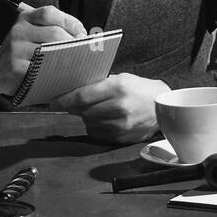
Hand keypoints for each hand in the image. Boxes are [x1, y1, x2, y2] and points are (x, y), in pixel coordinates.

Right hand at [0, 3, 86, 98]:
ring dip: (68, 57)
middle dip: (73, 42)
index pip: (50, 13)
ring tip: (77, 61)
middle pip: (54, 33)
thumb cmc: (22, 48)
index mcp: (25, 18)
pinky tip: (63, 73)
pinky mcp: (16, 68)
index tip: (82, 33)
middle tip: (84, 51)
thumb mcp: (32, 31)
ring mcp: (16, 49)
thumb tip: (83, 36)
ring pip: (50, 52)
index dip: (70, 22)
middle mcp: (19, 30)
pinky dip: (56, 71)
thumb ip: (52, 28)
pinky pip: (42, 69)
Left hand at [52, 74, 171, 144]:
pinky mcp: (121, 137)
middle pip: (84, 111)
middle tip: (72, 104)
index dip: (65, 100)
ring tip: (96, 110)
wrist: (161, 106)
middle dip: (75, 108)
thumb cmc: (139, 89)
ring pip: (89, 122)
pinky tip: (103, 119)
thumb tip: (72, 90)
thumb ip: (99, 84)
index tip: (54, 102)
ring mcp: (121, 124)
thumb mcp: (121, 79)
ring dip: (87, 117)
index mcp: (117, 88)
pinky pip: (97, 133)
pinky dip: (95, 126)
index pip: (82, 96)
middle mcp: (119, 107)